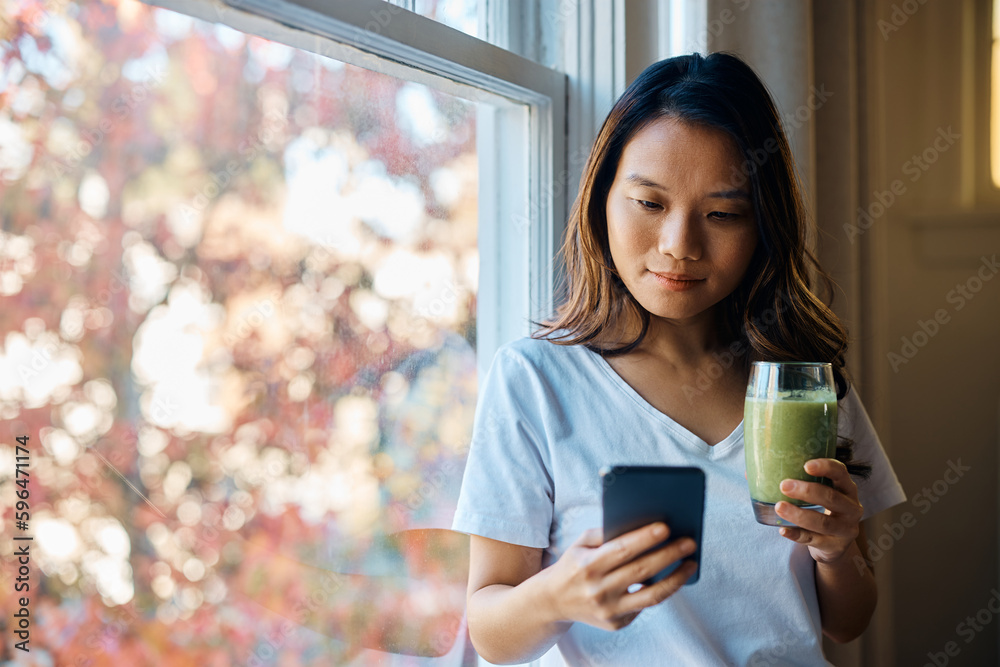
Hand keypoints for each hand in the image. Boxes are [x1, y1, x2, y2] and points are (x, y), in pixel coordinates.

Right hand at [541, 523, 696, 630]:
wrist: (553, 601)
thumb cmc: (574, 565)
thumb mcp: (581, 544)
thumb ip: (606, 533)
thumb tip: (641, 524)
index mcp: (587, 565)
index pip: (621, 550)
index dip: (644, 538)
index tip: (666, 527)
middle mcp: (598, 590)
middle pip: (641, 570)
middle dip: (669, 554)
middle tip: (690, 542)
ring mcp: (608, 610)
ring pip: (651, 595)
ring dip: (676, 578)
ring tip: (691, 564)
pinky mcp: (616, 623)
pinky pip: (644, 605)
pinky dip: (660, 590)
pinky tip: (673, 577)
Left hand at [774, 458, 863, 564]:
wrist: (833, 545)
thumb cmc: (820, 510)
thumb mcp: (814, 495)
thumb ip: (792, 481)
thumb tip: (750, 472)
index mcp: (846, 488)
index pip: (841, 473)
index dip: (826, 467)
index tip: (806, 465)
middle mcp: (851, 507)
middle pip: (832, 497)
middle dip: (807, 491)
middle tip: (784, 486)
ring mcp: (845, 529)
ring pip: (824, 522)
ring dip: (799, 514)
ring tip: (779, 507)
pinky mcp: (834, 546)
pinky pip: (813, 540)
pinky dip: (797, 535)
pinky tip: (783, 530)